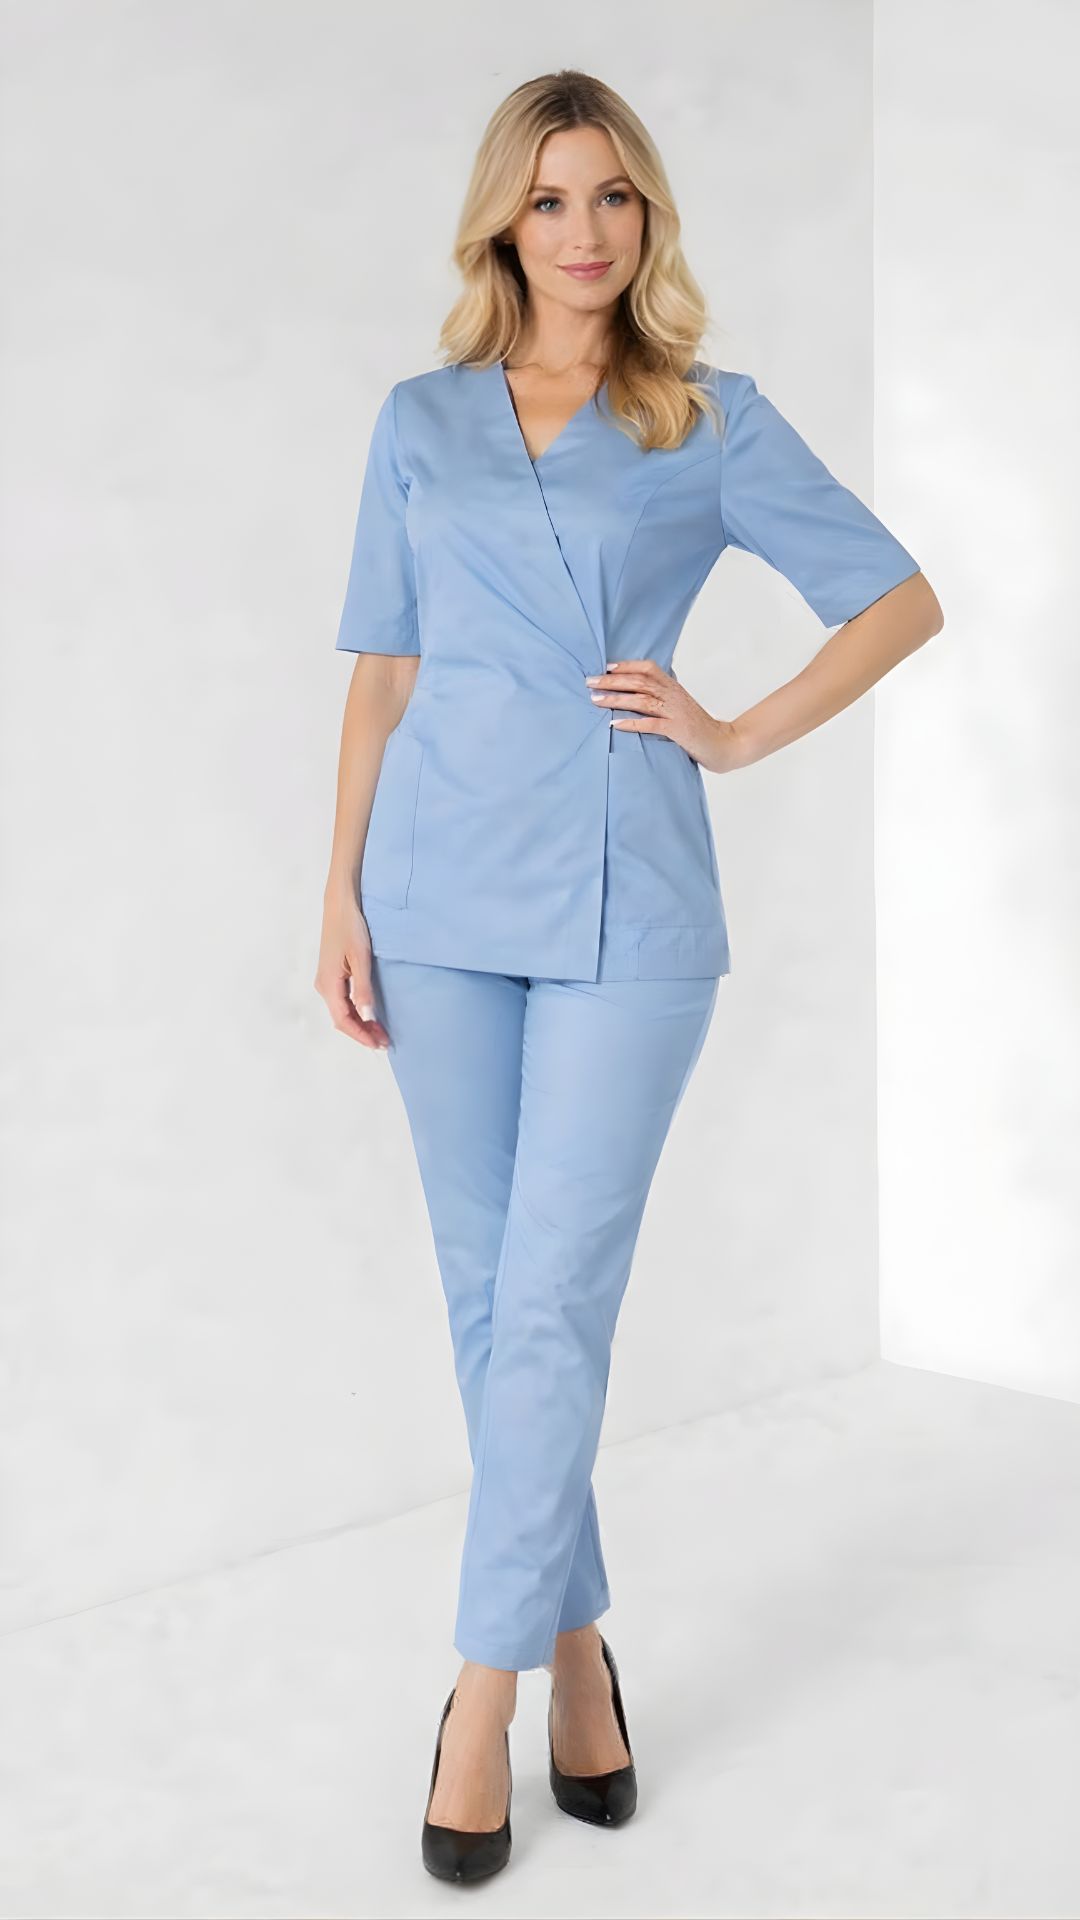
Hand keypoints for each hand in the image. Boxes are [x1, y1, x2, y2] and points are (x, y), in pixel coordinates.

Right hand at [314, 889, 389, 1048]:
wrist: (340, 905)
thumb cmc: (350, 927)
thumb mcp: (360, 958)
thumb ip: (363, 988)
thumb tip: (366, 1015)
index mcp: (328, 984)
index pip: (343, 1020)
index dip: (361, 1035)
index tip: (379, 1044)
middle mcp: (324, 986)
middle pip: (342, 1019)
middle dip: (362, 1032)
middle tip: (385, 1041)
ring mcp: (327, 980)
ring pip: (342, 1011)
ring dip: (360, 1023)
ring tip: (380, 1031)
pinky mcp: (332, 974)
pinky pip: (343, 1001)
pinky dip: (356, 1011)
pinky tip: (369, 1013)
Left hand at [584, 661, 746, 773]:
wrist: (724, 744)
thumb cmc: (698, 727)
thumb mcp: (680, 707)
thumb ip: (663, 697)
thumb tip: (639, 691)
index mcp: (674, 688)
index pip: (648, 669)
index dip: (627, 665)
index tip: (606, 667)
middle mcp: (674, 696)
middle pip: (640, 682)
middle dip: (612, 681)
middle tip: (590, 682)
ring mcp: (676, 713)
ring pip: (642, 700)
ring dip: (617, 699)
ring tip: (596, 700)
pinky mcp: (678, 731)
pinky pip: (651, 725)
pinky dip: (632, 723)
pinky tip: (615, 724)